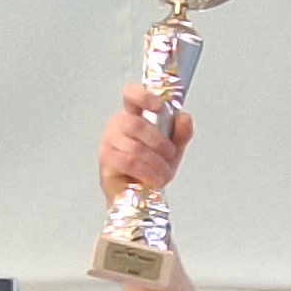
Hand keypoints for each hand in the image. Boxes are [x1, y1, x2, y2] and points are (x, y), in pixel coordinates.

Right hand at [97, 87, 186, 208]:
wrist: (140, 195)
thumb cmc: (151, 168)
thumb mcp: (173, 150)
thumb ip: (181, 133)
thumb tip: (184, 118)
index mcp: (133, 115)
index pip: (131, 95)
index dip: (144, 96)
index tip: (160, 106)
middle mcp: (118, 125)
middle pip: (136, 124)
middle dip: (159, 142)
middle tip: (169, 154)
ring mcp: (109, 141)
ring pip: (134, 147)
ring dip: (155, 162)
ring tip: (163, 173)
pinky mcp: (106, 160)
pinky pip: (128, 162)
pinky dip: (146, 172)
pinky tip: (153, 179)